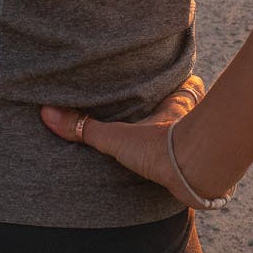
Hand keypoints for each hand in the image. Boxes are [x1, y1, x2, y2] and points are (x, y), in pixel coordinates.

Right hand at [39, 75, 221, 207]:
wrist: (195, 173)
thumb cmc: (161, 147)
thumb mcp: (117, 138)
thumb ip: (85, 128)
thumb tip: (48, 113)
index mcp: (177, 101)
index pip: (188, 81)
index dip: (183, 80)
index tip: (172, 79)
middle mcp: (194, 117)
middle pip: (196, 105)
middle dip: (183, 109)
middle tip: (166, 111)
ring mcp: (202, 141)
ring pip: (199, 130)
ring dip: (188, 133)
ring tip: (170, 138)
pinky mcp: (204, 165)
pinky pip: (198, 156)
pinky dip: (190, 159)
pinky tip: (178, 167)